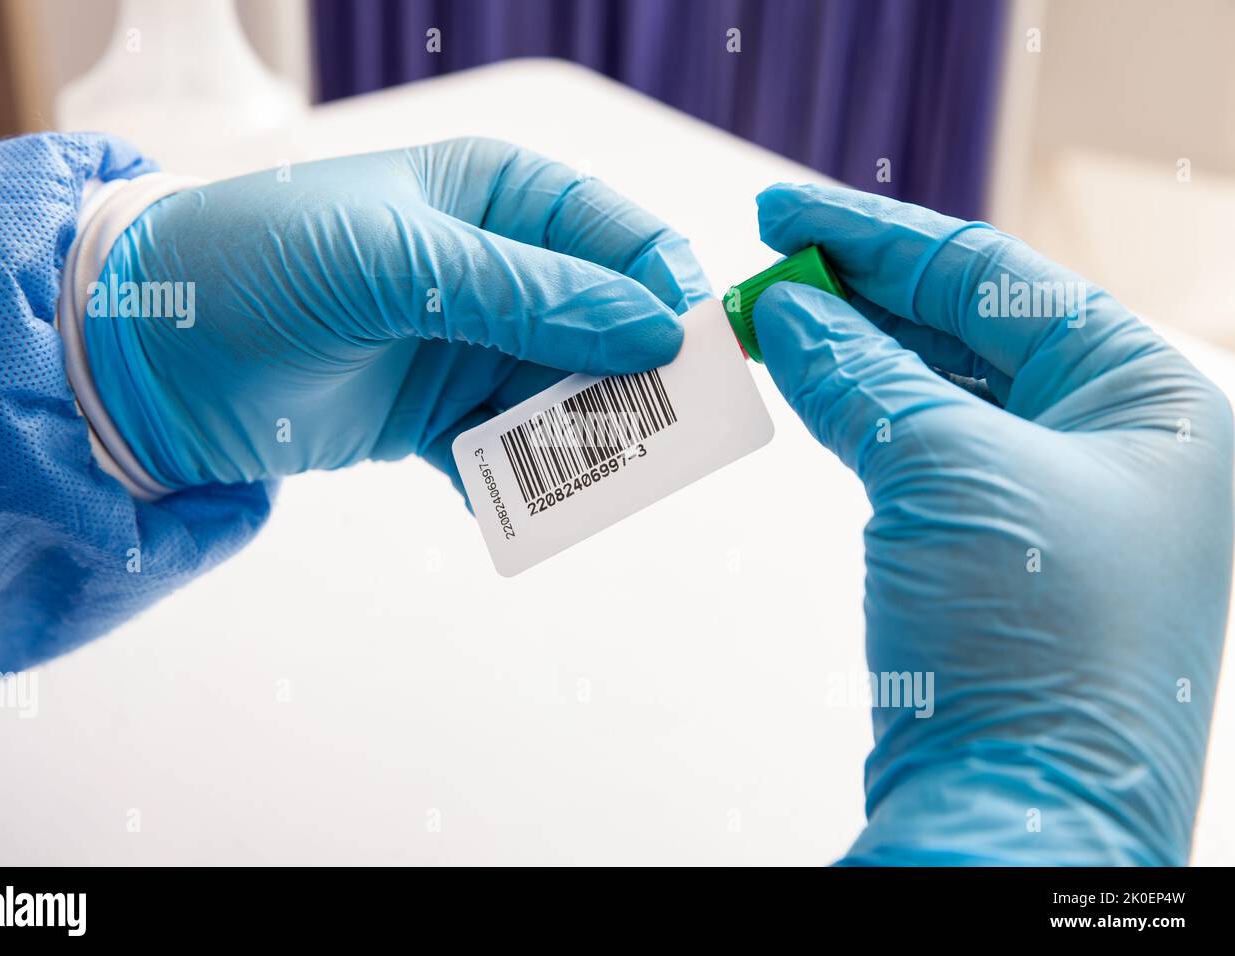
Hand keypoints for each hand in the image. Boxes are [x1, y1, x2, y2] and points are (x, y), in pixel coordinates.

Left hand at [84, 138, 708, 488]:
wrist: (151, 354)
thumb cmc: (261, 264)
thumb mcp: (396, 261)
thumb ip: (526, 293)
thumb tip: (653, 327)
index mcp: (497, 196)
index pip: (617, 232)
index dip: (666, 285)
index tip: (696, 346)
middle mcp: (499, 269)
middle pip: (607, 321)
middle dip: (639, 375)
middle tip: (665, 431)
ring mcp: (471, 346)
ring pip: (566, 393)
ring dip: (586, 436)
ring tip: (595, 478)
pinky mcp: (440, 416)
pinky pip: (509, 451)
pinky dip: (521, 480)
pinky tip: (519, 503)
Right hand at [753, 183, 1232, 864]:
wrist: (1015, 811)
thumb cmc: (1037, 649)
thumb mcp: (947, 471)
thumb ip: (862, 374)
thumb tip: (791, 311)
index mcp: (1151, 399)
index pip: (996, 279)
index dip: (881, 236)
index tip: (788, 213)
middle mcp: (1114, 441)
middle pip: (967, 326)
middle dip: (861, 289)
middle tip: (765, 260)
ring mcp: (1053, 496)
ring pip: (935, 387)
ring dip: (849, 348)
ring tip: (770, 312)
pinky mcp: (992, 548)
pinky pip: (917, 448)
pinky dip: (854, 410)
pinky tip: (805, 379)